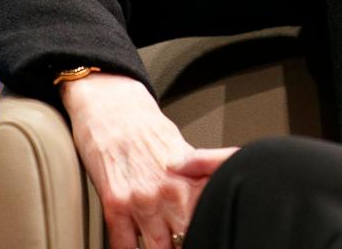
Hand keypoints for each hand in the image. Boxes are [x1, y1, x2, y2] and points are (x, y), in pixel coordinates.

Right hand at [60, 74, 232, 248]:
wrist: (112, 106)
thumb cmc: (147, 128)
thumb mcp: (187, 149)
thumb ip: (204, 174)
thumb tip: (229, 185)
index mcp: (192, 177)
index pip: (211, 213)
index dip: (215, 228)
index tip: (216, 233)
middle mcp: (169, 191)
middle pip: (188, 237)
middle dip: (189, 241)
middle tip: (193, 240)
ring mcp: (141, 201)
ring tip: (166, 246)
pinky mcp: (114, 206)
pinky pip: (123, 247)